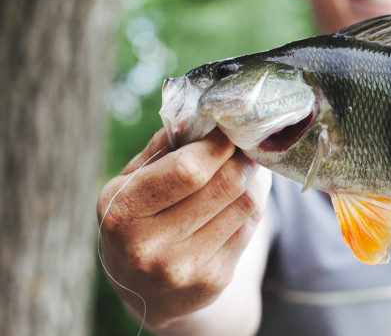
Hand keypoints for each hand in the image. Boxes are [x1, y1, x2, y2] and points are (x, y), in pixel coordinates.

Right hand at [96, 128, 271, 329]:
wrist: (144, 291)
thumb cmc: (138, 221)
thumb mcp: (131, 182)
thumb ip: (162, 147)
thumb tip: (201, 112)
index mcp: (123, 211)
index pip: (189, 169)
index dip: (218, 144)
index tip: (228, 129)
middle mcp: (149, 246)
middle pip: (225, 184)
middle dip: (241, 157)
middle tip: (245, 144)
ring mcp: (183, 268)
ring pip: (245, 204)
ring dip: (252, 179)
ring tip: (244, 166)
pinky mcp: (213, 281)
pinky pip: (250, 227)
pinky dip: (252, 204)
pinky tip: (241, 196)